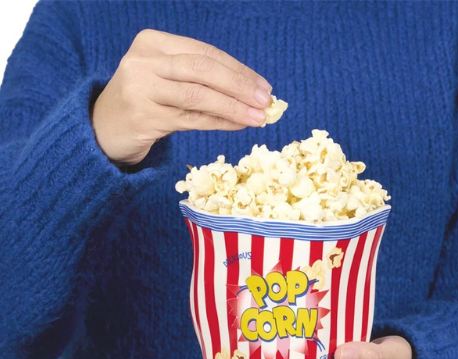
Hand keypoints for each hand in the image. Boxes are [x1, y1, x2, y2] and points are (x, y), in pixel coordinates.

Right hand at [91, 29, 271, 165]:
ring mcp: (141, 89)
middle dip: (239, 85)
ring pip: (198, 95)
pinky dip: (218, 122)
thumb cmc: (143, 101)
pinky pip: (191, 119)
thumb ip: (199, 78)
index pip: (204, 52)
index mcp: (152, 42)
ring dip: (233, 107)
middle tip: (265, 100)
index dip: (238, 69)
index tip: (263, 85)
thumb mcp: (166, 79)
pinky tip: (237, 125)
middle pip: (203, 69)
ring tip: (258, 117)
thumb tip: (251, 92)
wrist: (103, 128)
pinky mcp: (143, 117)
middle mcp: (144, 61)